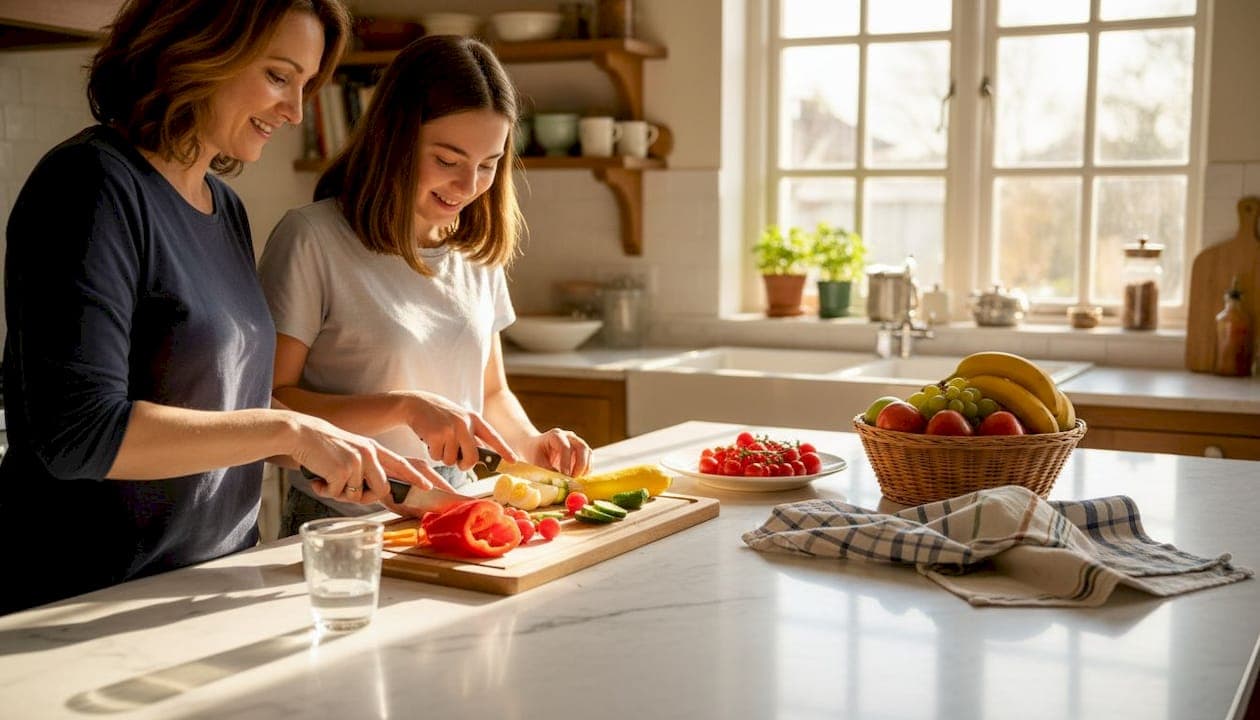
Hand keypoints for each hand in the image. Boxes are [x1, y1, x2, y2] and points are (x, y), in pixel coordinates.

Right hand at [285, 412, 445, 504]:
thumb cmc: (324, 448)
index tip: (429, 487)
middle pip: (381, 489)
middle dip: (363, 498)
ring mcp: (358, 461)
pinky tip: (318, 477)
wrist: (301, 433)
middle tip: (342, 490)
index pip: (402, 464)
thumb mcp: (351, 454)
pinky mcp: (343, 469)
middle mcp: (370, 453)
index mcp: (374, 449)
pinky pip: (339, 493)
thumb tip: (371, 494)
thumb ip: (365, 470)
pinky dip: (325, 490)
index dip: (416, 477)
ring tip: (327, 478)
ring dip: (340, 494)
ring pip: (357, 495)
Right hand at [397, 390, 517, 469]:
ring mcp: (450, 429)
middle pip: (472, 458)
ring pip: (452, 460)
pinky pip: (438, 457)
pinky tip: (430, 439)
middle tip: (459, 463)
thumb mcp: (460, 419)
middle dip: (465, 465)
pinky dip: (433, 453)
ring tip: (439, 441)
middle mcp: (465, 424)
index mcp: (474, 419)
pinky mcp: (436, 435)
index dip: (504, 450)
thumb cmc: (440, 415)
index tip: (513, 461)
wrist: (416, 404)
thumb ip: (471, 435)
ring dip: (444, 456)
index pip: (493, 437)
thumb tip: (480, 458)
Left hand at [521, 428, 591, 476]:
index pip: (565, 447)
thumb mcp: (536, 461)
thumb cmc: (534, 453)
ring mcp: (577, 442)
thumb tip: (560, 483)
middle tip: (573, 480)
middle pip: (582, 447)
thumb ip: (547, 470)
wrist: (535, 446)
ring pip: (588, 453)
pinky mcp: (581, 451)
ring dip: (584, 469)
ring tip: (575, 480)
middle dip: (580, 465)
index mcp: (555, 435)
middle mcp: (569, 436)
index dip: (566, 462)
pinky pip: (588, 460)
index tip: (565, 476)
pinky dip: (585, 470)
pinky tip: (577, 478)